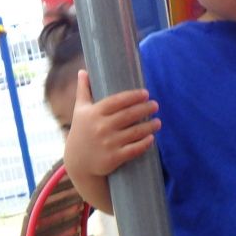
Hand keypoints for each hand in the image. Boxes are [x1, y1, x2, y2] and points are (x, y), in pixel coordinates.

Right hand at [63, 70, 159, 211]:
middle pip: (129, 115)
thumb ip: (83, 91)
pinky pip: (134, 149)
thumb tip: (82, 71)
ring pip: (135, 132)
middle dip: (145, 109)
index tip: (145, 94)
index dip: (133, 96)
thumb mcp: (79, 111)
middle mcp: (101, 127)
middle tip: (155, 105)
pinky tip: (152, 138)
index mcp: (94, 113)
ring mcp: (108, 143)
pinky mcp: (113, 158)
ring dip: (150, 126)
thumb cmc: (81, 133)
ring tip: (158, 122)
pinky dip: (145, 143)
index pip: (118, 101)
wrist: (78, 163)